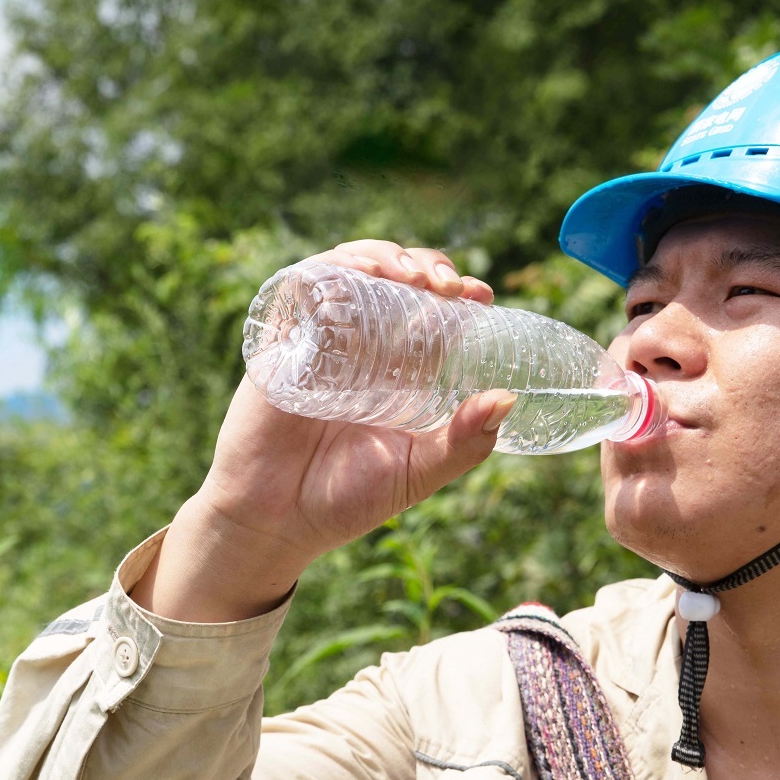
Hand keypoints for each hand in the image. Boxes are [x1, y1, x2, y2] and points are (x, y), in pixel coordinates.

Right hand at [134, 241, 510, 621]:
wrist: (273, 521)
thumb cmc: (342, 501)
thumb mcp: (417, 473)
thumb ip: (463, 444)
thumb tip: (507, 399)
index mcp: (399, 374)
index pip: (434, 315)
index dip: (459, 296)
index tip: (480, 296)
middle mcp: (362, 349)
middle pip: (397, 282)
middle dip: (426, 267)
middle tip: (448, 286)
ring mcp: (320, 339)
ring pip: (352, 271)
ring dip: (383, 258)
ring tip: (410, 275)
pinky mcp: (282, 339)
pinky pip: (303, 286)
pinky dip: (332, 269)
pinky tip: (359, 273)